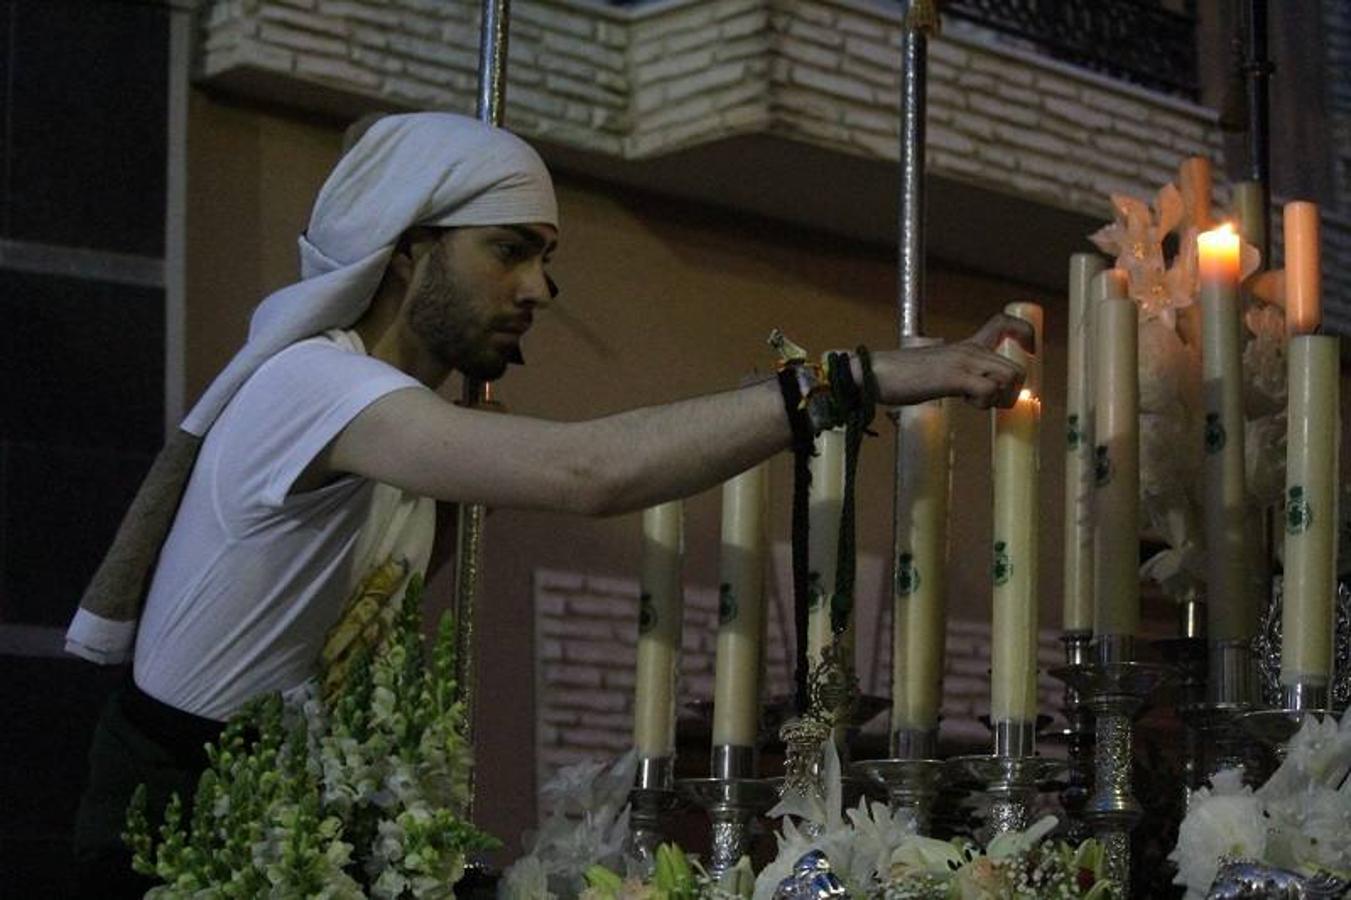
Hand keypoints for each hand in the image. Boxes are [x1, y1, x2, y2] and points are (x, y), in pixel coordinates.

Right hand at [868, 313, 1033, 408]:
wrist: (874, 373)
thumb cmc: (899, 376)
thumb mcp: (935, 368)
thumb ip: (954, 373)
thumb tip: (966, 386)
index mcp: (965, 346)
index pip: (1003, 323)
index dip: (1025, 333)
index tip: (1029, 350)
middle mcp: (968, 350)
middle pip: (1016, 367)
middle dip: (1011, 392)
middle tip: (988, 402)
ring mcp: (963, 362)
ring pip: (1009, 377)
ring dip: (999, 398)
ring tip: (975, 402)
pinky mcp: (954, 377)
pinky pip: (989, 390)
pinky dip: (984, 403)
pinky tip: (965, 403)